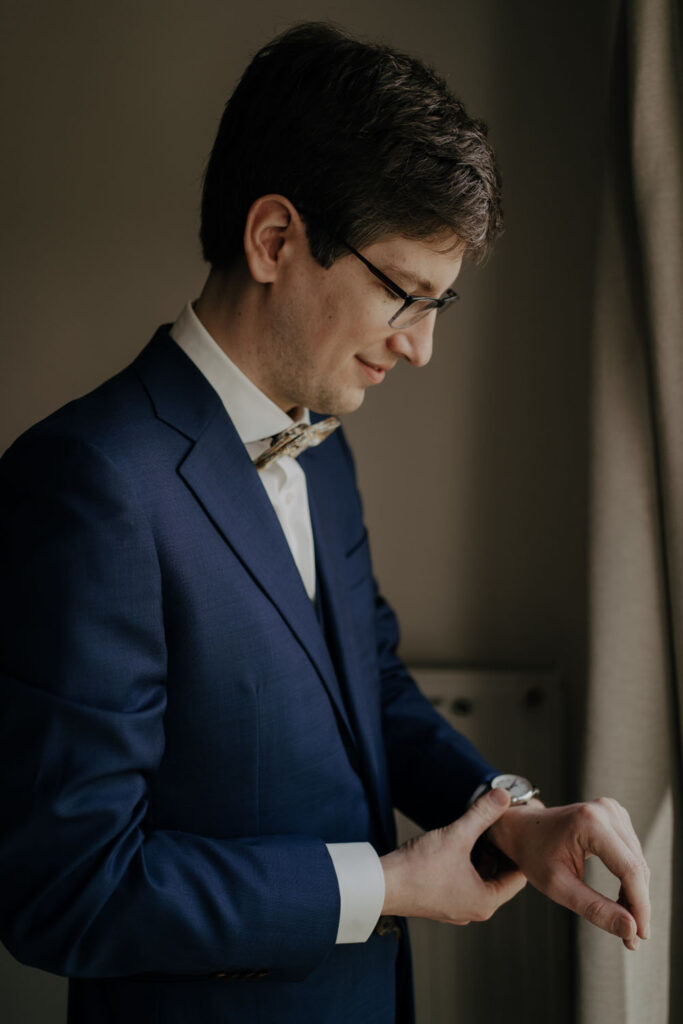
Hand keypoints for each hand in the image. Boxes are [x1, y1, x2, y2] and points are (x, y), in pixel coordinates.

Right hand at [380, 788, 526, 923]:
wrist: (381, 886)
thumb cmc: (418, 867)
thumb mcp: (456, 836)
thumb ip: (482, 814)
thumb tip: (503, 796)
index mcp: (485, 902)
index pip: (518, 878)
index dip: (519, 851)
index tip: (518, 831)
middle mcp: (475, 910)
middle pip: (500, 878)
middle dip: (500, 851)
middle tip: (501, 826)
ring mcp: (457, 907)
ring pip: (482, 879)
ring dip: (483, 856)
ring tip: (481, 831)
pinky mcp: (442, 901)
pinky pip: (466, 881)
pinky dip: (468, 863)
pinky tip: (460, 843)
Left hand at [487, 797, 650, 949]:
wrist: (522, 828)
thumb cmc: (533, 855)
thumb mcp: (558, 886)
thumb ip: (594, 908)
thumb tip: (630, 930)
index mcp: (590, 822)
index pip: (630, 870)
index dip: (640, 906)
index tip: (640, 936)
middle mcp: (606, 810)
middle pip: (637, 866)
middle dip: (638, 905)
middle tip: (632, 939)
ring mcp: (612, 810)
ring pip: (637, 862)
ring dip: (635, 895)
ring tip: (625, 924)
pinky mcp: (614, 816)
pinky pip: (631, 854)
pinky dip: (629, 879)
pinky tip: (621, 900)